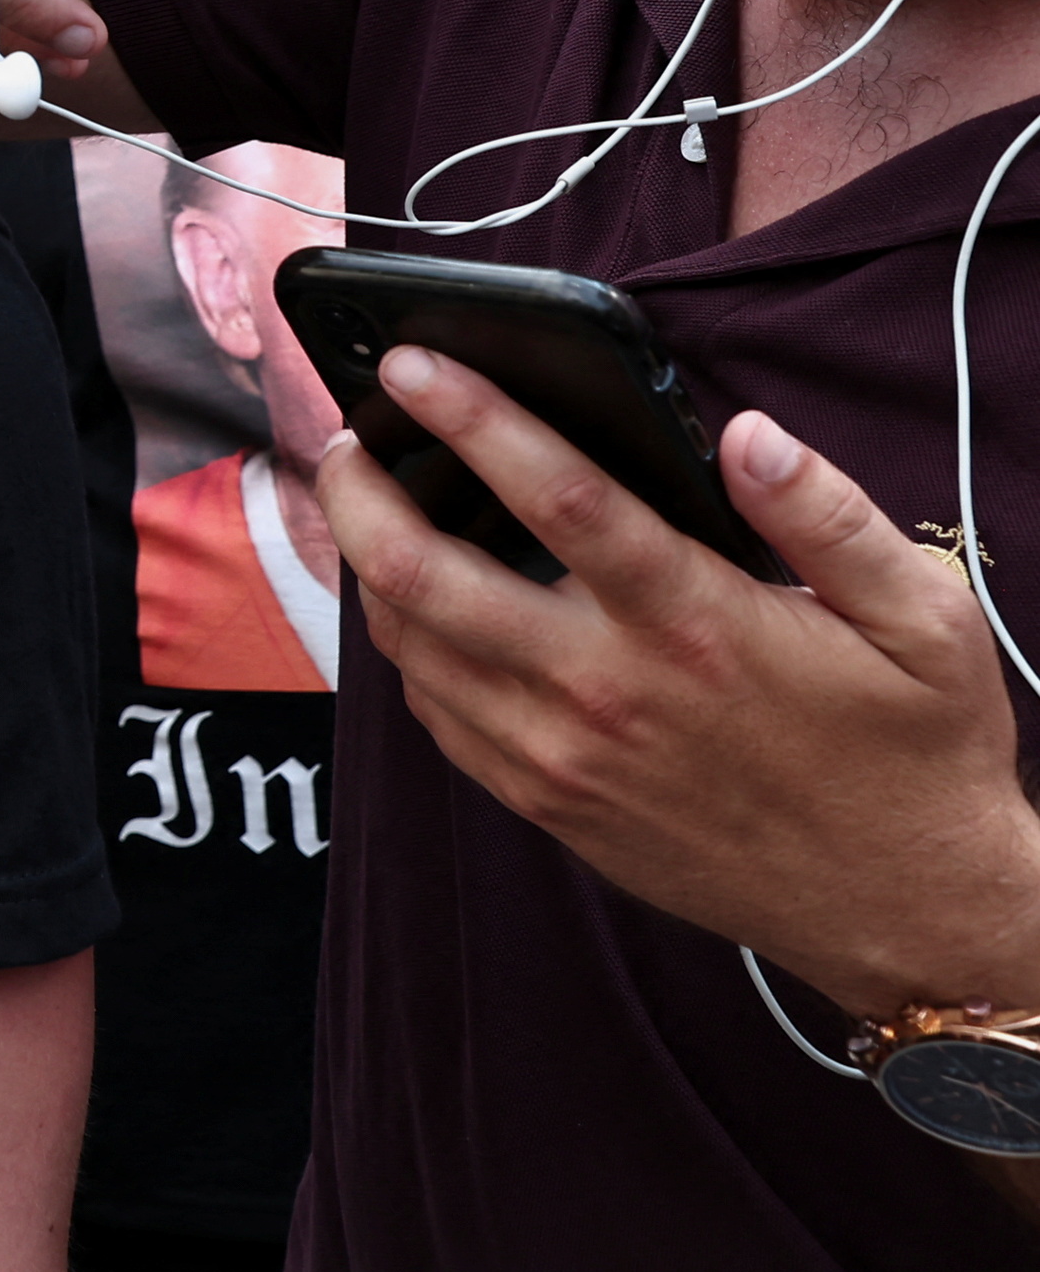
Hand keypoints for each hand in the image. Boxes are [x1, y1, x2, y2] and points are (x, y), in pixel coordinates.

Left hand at [329, 367, 1039, 1018]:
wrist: (903, 909)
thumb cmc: (912, 753)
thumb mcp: (922, 622)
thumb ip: (830, 516)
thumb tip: (747, 434)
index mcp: (693, 624)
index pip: (558, 496)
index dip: (474, 417)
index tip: (413, 362)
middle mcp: (605, 689)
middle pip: (426, 573)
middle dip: (363, 491)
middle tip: (348, 438)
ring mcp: (561, 754)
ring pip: (409, 644)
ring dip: (369, 565)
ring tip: (370, 504)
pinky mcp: (545, 802)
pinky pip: (435, 713)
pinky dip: (406, 647)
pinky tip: (418, 604)